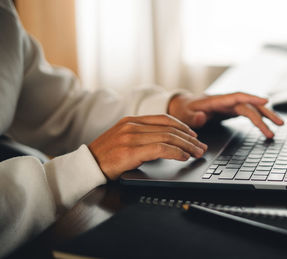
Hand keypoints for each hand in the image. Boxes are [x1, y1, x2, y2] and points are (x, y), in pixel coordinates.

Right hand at [88, 115, 207, 179]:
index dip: (182, 126)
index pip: (164, 119)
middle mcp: (132, 126)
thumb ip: (141, 136)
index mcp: (131, 121)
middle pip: (170, 128)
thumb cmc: (104, 157)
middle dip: (189, 138)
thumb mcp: (122, 140)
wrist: (84, 167)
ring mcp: (131, 137)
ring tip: (197, 153)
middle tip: (201, 146)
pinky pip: (161, 149)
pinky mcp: (131, 151)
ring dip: (187, 146)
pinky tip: (183, 157)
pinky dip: (176, 153)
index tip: (193, 135)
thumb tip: (164, 142)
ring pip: (168, 137)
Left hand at [168, 92, 283, 137]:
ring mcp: (231, 106)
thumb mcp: (183, 115)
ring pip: (252, 109)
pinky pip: (249, 113)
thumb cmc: (183, 110)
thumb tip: (202, 117)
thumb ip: (192, 117)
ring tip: (280, 125)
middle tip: (278, 124)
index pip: (238, 97)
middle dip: (265, 113)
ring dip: (266, 116)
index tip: (266, 100)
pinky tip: (268, 124)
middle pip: (250, 105)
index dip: (252, 98)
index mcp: (216, 100)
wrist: (183, 106)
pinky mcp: (232, 111)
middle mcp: (227, 101)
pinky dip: (259, 118)